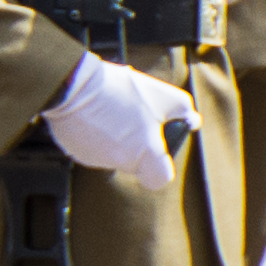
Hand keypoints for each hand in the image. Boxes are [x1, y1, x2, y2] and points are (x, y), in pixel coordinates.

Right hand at [45, 53, 191, 185]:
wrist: (73, 85)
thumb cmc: (119, 91)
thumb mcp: (162, 94)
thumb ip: (183, 110)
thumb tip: (192, 120)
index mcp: (144, 153)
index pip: (159, 179)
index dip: (160, 167)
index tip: (158, 151)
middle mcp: (120, 162)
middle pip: (133, 164)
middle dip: (135, 145)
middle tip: (133, 120)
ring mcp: (93, 159)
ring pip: (111, 155)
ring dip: (114, 138)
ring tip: (111, 111)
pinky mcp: (73, 150)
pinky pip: (89, 147)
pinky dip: (93, 134)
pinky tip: (94, 114)